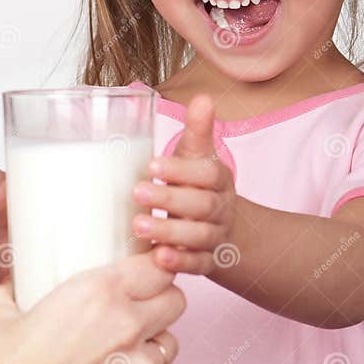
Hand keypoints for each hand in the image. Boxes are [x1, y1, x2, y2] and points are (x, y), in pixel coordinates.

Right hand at [0, 250, 184, 363]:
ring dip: (150, 346)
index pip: (158, 267)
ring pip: (167, 346)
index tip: (147, 273)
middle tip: (140, 310)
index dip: (155, 269)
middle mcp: (128, 325)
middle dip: (162, 303)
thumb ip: (10, 294)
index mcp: (100, 292)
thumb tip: (8, 287)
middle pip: (175, 301)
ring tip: (120, 354)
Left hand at [131, 93, 236, 274]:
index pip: (206, 173)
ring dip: (169, 232)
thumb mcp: (199, 158)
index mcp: (218, 179)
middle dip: (169, 200)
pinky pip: (199, 265)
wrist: (226, 230)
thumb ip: (198, 131)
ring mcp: (215, 236)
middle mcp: (220, 208)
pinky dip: (181, 263)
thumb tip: (203, 97)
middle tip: (137, 194)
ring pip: (199, 237)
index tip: (152, 165)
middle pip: (202, 205)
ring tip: (139, 227)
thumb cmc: (200, 187)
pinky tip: (159, 258)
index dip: (181, 170)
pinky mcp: (208, 261)